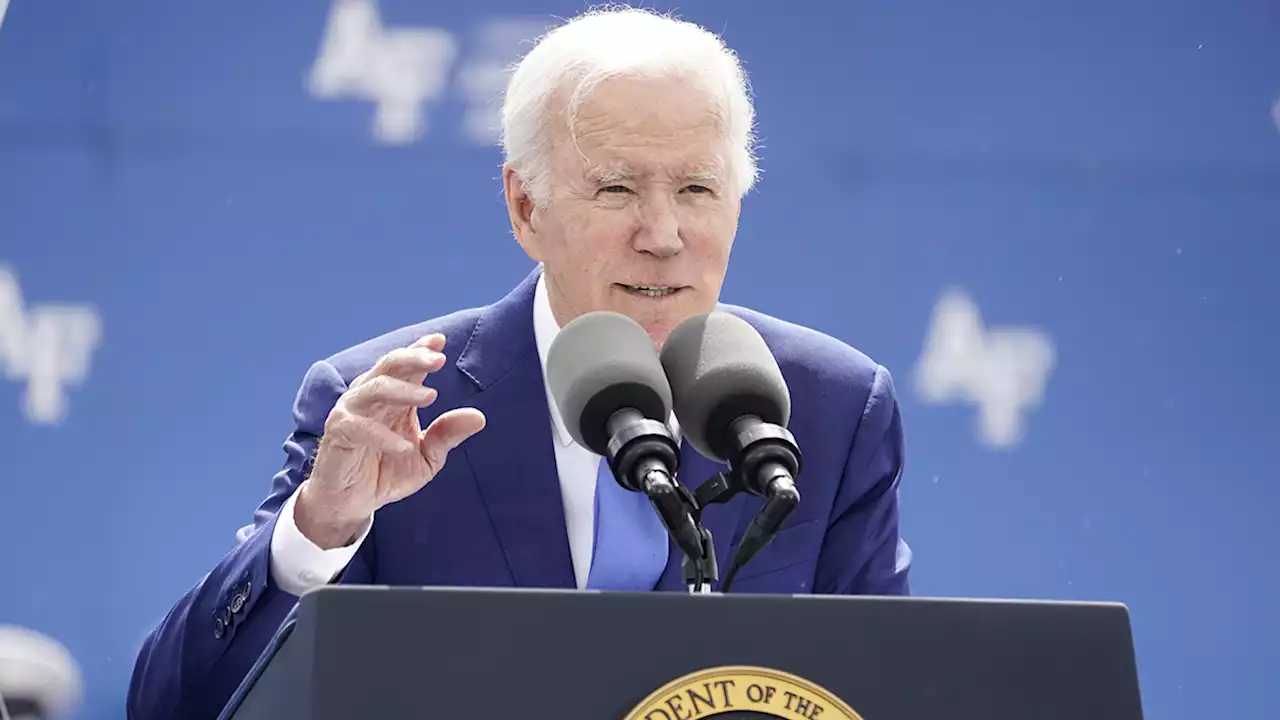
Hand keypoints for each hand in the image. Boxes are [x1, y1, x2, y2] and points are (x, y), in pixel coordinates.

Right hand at [294, 333, 485, 548]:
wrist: (353, 502)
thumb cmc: (387, 472)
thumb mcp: (427, 457)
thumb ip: (447, 435)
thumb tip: (479, 417)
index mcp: (392, 397)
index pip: (406, 365)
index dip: (421, 349)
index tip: (441, 340)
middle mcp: (370, 398)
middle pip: (388, 365)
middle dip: (413, 358)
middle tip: (438, 360)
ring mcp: (351, 413)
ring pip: (373, 388)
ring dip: (402, 390)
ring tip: (431, 396)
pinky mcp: (338, 434)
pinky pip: (359, 427)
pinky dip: (383, 436)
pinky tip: (404, 446)